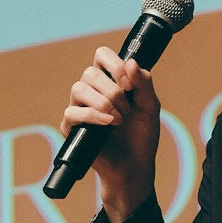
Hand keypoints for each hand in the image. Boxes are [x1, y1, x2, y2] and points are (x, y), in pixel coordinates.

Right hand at [62, 47, 160, 222]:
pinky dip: (92, 115)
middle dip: (113, 90)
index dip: (114, 64)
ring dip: (104, 102)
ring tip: (119, 119)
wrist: (135, 166)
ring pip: (79, 88)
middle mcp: (92, 91)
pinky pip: (72, 112)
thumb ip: (144, 83)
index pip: (102, 56)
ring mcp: (79, 108)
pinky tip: (108, 123)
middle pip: (90, 72)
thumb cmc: (142, 136)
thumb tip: (131, 62)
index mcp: (110, 81)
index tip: (129, 83)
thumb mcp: (150, 106)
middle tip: (128, 109)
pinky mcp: (71, 128)